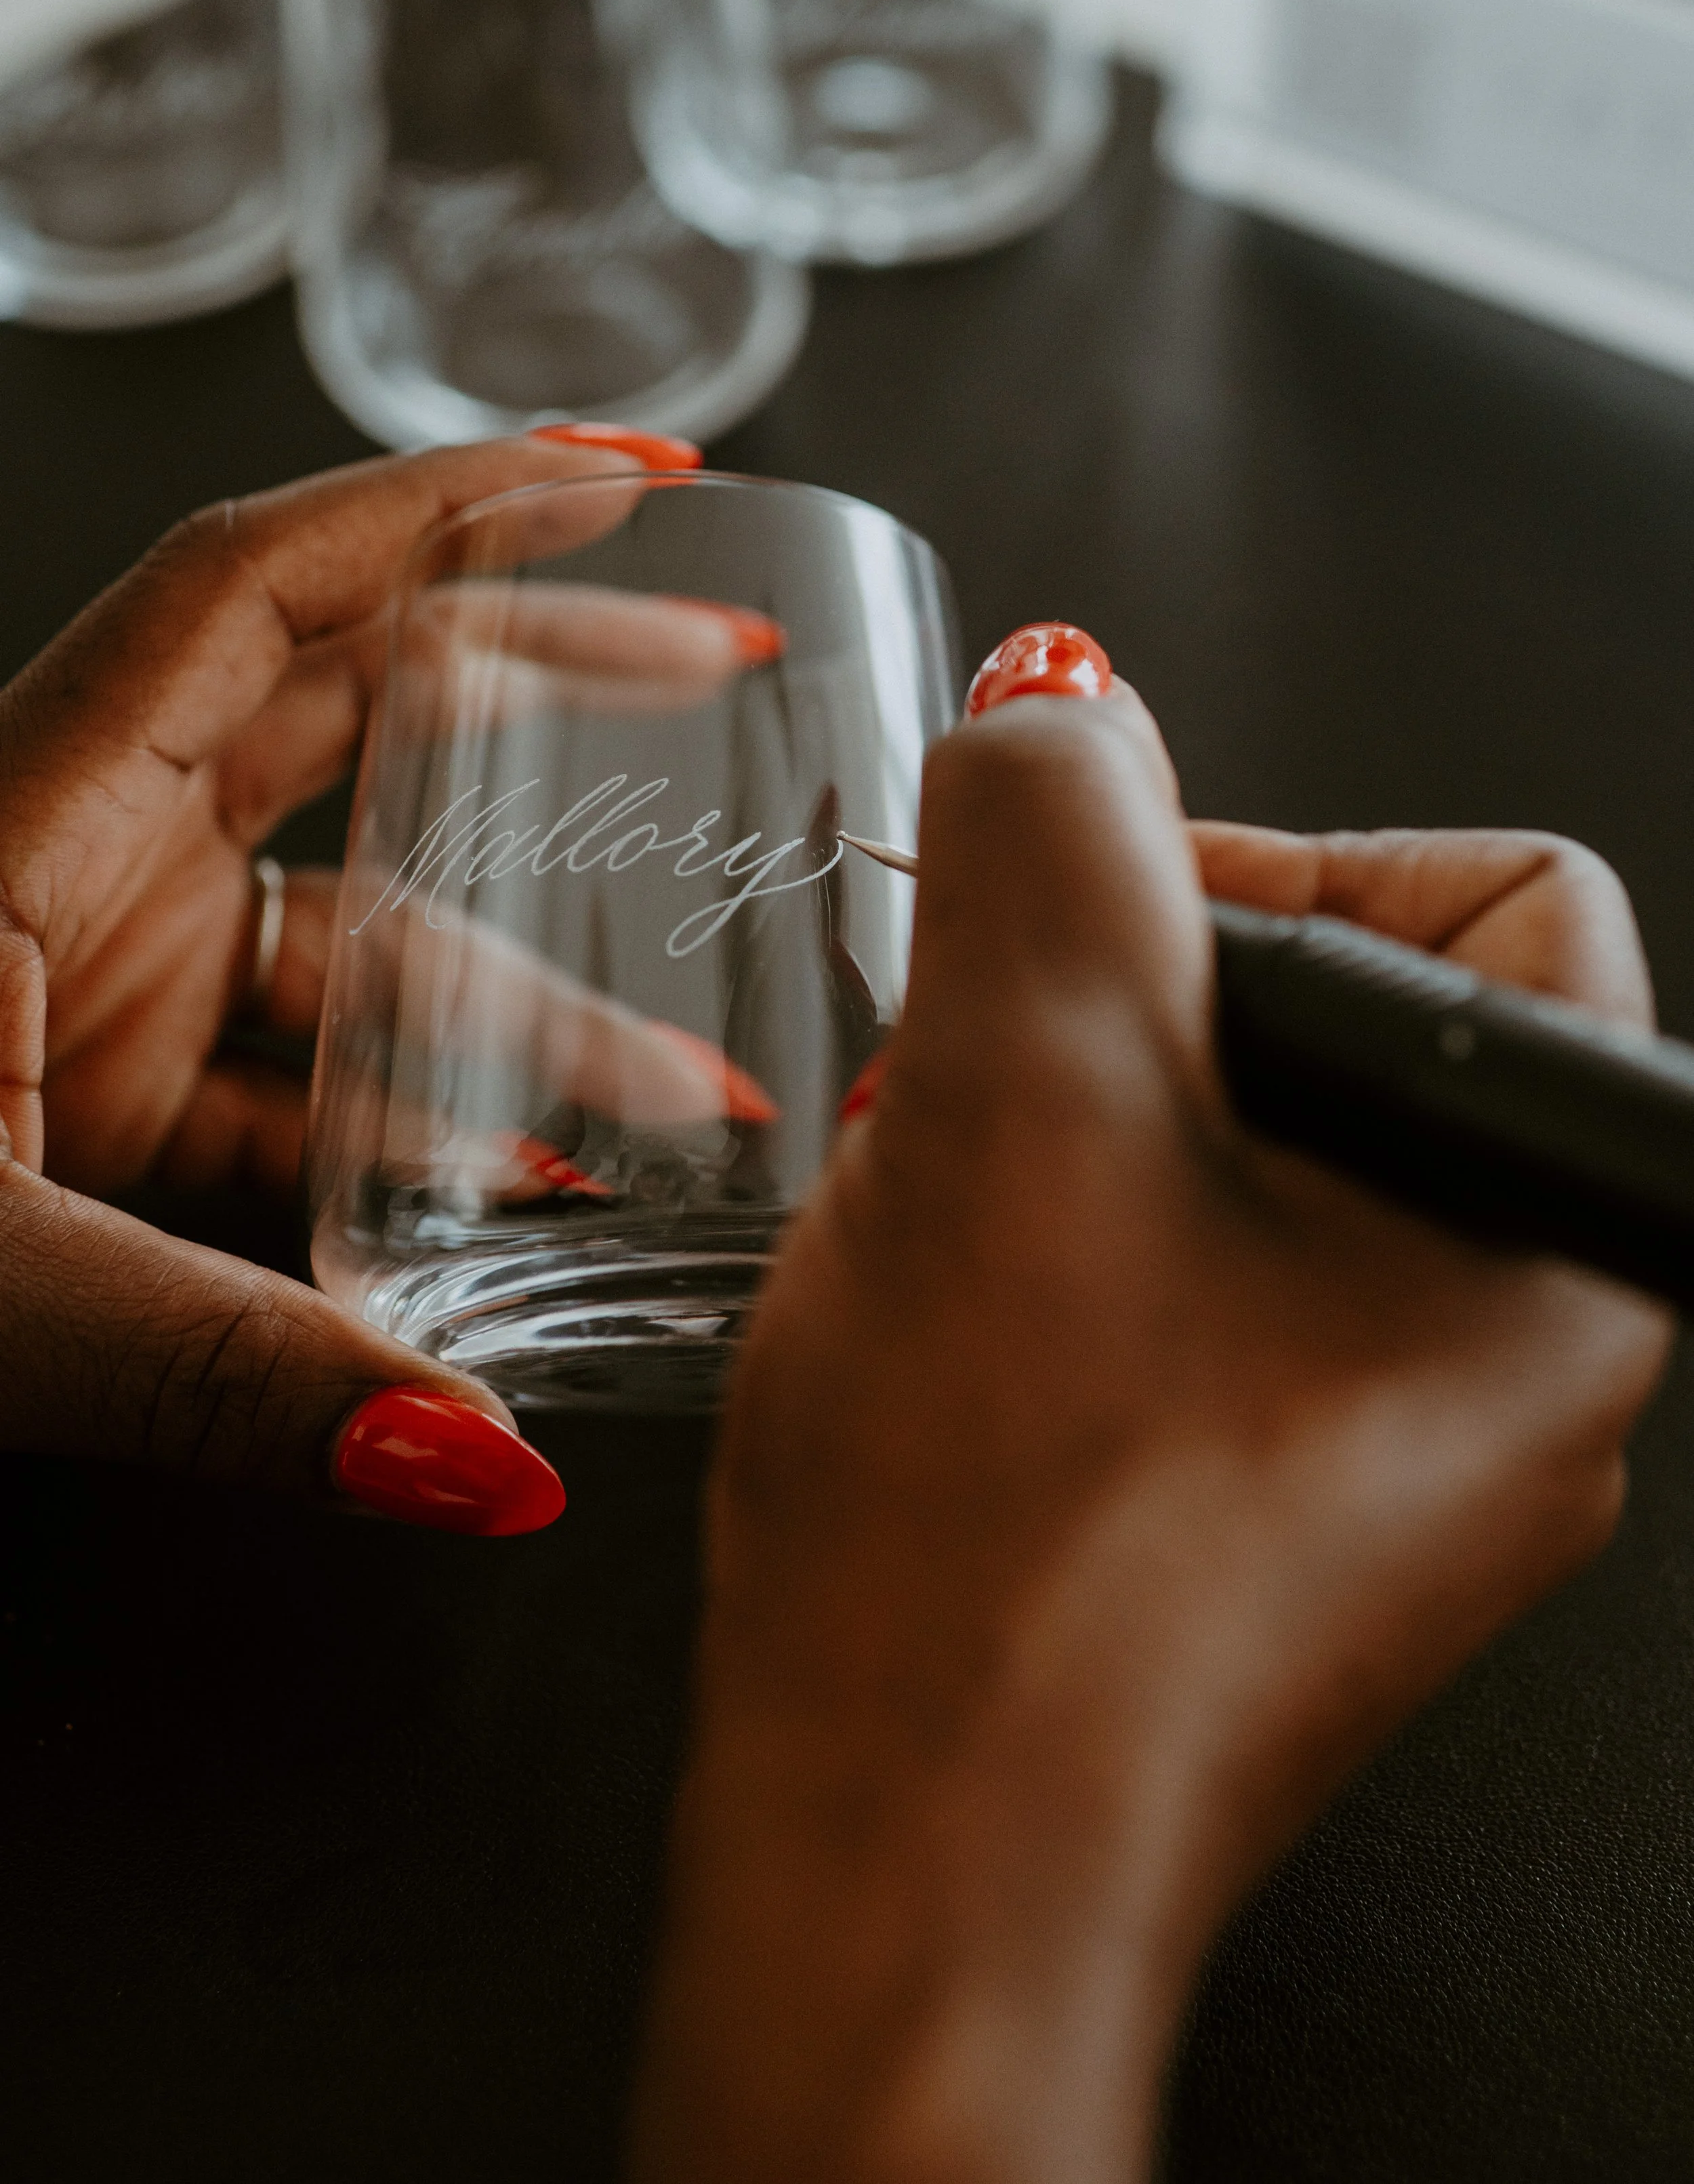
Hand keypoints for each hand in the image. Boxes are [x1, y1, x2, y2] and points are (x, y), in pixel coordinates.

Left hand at [0, 429, 735, 1525]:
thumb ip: (220, 1372)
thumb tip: (482, 1461)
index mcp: (27, 816)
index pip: (265, 592)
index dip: (450, 506)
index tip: (628, 477)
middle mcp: (76, 857)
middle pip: (350, 708)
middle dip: (550, 693)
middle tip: (731, 679)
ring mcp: (93, 968)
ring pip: (354, 928)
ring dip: (522, 1004)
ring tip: (697, 1090)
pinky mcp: (98, 1081)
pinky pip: (297, 1073)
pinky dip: (413, 1128)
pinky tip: (531, 1197)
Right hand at [634, 684, 1670, 2182]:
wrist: (909, 1871)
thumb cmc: (998, 1553)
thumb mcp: (1012, 1095)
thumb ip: (1053, 838)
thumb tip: (1057, 713)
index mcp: (1553, 1241)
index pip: (1501, 895)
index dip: (1279, 851)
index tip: (1101, 913)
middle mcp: (1523, 1360)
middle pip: (1358, 1030)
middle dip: (1140, 1009)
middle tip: (992, 1069)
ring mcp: (1406, 1458)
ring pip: (1259, 1170)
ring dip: (1084, 1137)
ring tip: (956, 1212)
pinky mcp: (1287, 1521)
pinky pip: (1207, 1300)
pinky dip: (1078, 1259)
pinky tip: (966, 1318)